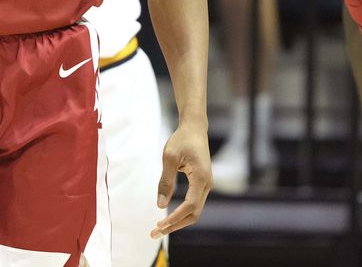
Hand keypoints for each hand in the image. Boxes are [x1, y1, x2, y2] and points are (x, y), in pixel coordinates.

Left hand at [151, 121, 210, 238]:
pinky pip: (193, 204)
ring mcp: (206, 185)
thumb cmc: (181, 140)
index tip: (159, 226)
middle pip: (194, 214)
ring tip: (159, 228)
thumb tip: (160, 205)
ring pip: (194, 211)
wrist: (194, 129)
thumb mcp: (169, 158)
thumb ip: (165, 181)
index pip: (190, 206)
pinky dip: (181, 214)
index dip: (175, 218)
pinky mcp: (201, 184)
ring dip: (178, 221)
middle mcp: (207, 185)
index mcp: (201, 178)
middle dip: (175, 225)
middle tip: (154, 233)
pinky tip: (169, 218)